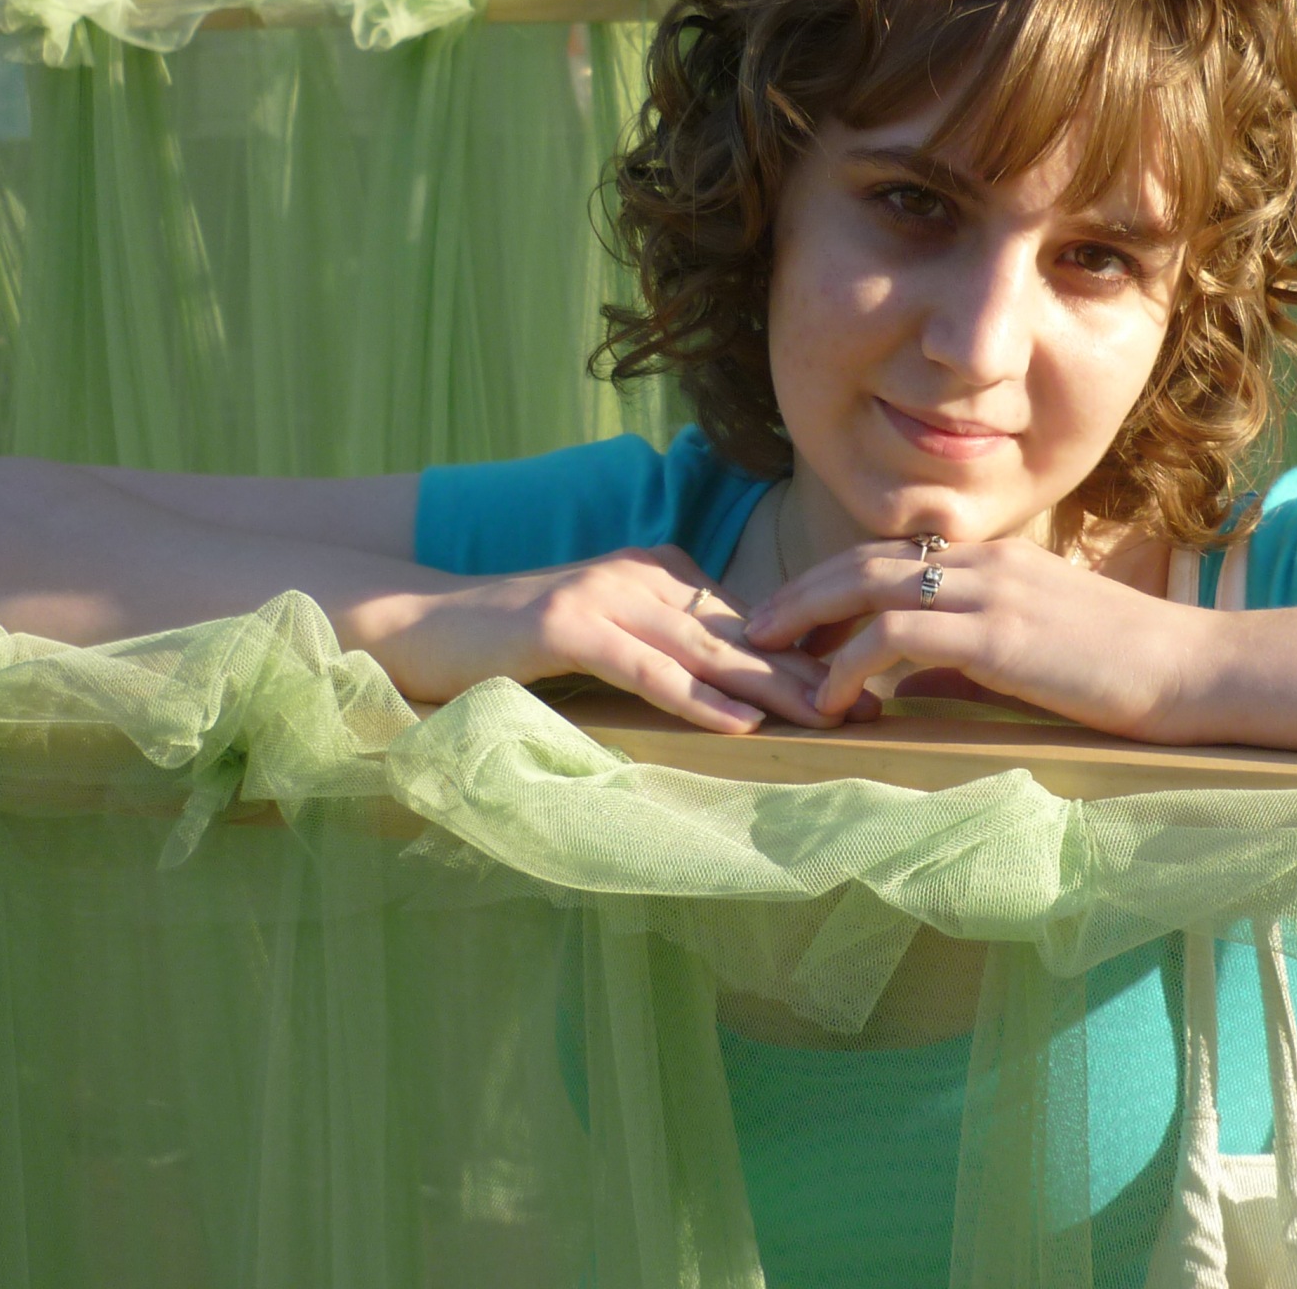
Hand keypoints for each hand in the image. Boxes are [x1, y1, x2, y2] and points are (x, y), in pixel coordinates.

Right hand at [374, 546, 830, 732]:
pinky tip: (742, 722)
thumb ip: (664, 643)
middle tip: (872, 704)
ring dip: (772, 686)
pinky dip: (696, 697)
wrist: (423, 624)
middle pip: (739, 633)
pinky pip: (646, 669)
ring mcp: (605, 598)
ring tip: (829, 715)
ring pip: (705, 650)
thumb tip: (738, 682)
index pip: (747, 619)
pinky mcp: (568, 629)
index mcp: (658, 573)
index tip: (865, 685)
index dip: (806, 654)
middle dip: (808, 670)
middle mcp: (641, 576)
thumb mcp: (606, 634)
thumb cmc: (515, 643)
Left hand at [742, 537, 1226, 739]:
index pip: (892, 558)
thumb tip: (900, 688)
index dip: (833, 584)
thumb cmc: (1125, 672)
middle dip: (801, 595)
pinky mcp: (997, 635)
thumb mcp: (1033, 657)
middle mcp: (985, 563)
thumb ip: (964, 663)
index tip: (792, 621)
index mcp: (996, 561)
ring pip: (869, 590)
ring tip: (770, 663)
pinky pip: (898, 639)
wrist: (1194, 671)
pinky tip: (831, 702)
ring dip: (810, 625)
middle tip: (754, 629)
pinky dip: (851, 666)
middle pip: (864, 562)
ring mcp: (990, 592)